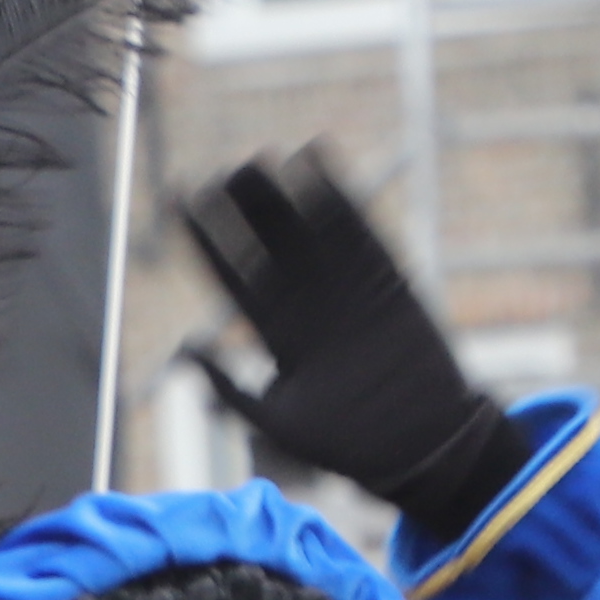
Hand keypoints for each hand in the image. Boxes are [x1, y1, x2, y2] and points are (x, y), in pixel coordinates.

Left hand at [172, 150, 492, 508]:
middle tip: (222, 171)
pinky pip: (356, 224)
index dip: (202, 236)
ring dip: (282, 191)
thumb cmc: (349, 445)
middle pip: (263, 239)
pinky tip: (316, 154)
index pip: (227, 272)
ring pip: (304, 224)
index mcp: (273, 331)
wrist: (424, 444)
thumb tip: (185, 350)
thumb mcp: (278, 424)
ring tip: (261, 154)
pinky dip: (336, 190)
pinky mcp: (384, 274)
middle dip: (242, 205)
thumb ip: (231, 389)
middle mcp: (304, 300)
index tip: (175, 198)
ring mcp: (344, 284)